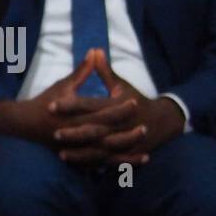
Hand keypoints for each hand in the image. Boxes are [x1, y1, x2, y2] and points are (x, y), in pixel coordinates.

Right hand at [0, 50, 145, 163]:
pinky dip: (118, 164)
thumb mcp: (64, 85)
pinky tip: (134, 163)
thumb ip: (82, 71)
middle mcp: (76, 133)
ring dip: (125, 152)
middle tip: (146, 126)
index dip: (118, 108)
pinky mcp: (78, 158)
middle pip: (106, 134)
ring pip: (105, 153)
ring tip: (146, 151)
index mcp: (74, 115)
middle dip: (127, 132)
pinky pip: (101, 164)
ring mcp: (77, 148)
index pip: (100, 112)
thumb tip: (95, 51)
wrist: (26, 123)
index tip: (134, 102)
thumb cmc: (46, 102)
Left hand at [51, 49, 183, 164]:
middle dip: (74, 132)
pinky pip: (108, 161)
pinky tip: (79, 166)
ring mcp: (125, 141)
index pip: (90, 105)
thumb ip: (104, 70)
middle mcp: (121, 125)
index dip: (71, 105)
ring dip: (82, 152)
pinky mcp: (126, 154)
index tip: (52, 105)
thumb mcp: (121, 85)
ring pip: (100, 149)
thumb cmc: (137, 100)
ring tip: (61, 153)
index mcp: (117, 105)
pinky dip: (94, 164)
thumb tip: (94, 50)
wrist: (163, 121)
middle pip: (94, 129)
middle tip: (54, 132)